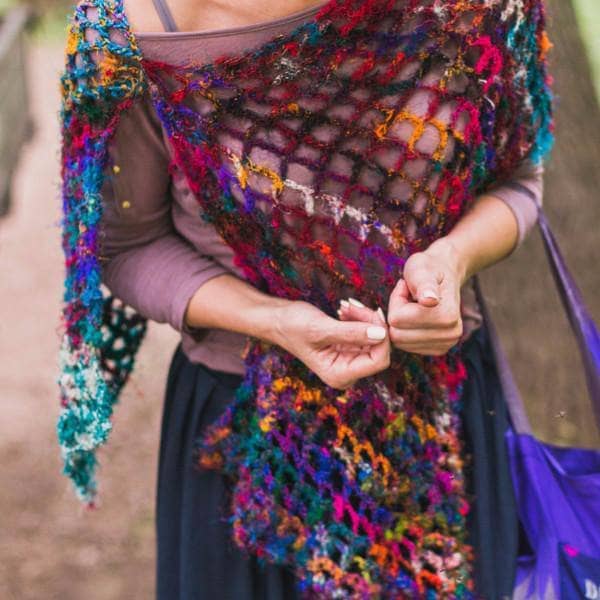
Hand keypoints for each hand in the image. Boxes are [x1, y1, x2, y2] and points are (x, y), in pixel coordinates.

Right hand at [272, 300, 389, 389]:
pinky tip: (344, 310)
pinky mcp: (348, 349)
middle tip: (352, 304)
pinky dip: (359, 319)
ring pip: (374, 339)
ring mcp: (348, 361)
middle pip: (378, 349)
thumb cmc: (292, 326)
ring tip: (345, 305)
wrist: (277, 320)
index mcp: (339, 375)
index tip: (373, 312)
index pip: (378, 360)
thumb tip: (382, 333)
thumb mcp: (320, 328)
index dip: (382, 336)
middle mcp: (346, 372)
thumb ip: (351, 333)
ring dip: (364, 318)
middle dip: (371, 323)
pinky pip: (366, 333)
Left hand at [387, 237, 466, 355]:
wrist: (444, 275)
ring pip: (400, 342)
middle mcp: (451, 334)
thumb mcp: (420, 269)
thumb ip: (423, 284)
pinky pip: (406, 347)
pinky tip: (415, 318)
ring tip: (412, 306)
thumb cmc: (428, 269)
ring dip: (400, 323)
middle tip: (408, 297)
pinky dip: (406, 331)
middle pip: (397, 334)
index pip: (397, 319)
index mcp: (447, 315)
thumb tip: (430, 300)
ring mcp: (446, 344)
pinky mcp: (438, 350)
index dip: (396, 301)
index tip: (406, 287)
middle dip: (396, 314)